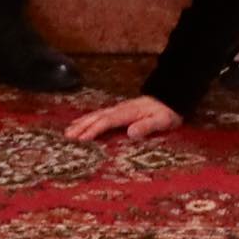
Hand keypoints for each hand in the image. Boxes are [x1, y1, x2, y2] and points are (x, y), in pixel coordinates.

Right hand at [65, 94, 182, 144]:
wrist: (170, 98)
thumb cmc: (167, 112)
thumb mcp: (162, 121)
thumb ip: (147, 126)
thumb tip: (130, 132)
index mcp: (128, 112)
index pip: (107, 121)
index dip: (94, 130)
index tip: (82, 139)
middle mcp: (120, 109)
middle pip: (97, 117)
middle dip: (82, 126)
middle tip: (67, 137)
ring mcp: (119, 109)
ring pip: (96, 115)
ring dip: (82, 122)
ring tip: (68, 132)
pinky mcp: (119, 111)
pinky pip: (100, 115)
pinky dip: (88, 119)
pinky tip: (81, 123)